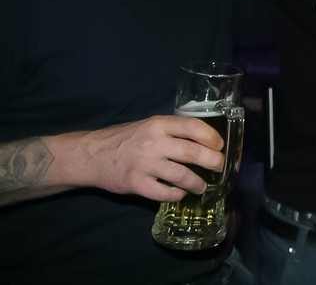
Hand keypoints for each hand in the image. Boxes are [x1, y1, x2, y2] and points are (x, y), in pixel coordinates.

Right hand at [78, 115, 224, 201]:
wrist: (92, 155)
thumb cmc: (126, 139)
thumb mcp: (149, 126)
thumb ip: (172, 131)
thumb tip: (204, 141)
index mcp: (158, 125)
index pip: (193, 127)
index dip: (211, 136)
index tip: (220, 145)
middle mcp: (153, 143)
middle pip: (193, 153)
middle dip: (213, 161)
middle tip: (219, 167)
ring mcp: (144, 165)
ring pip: (182, 176)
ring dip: (198, 183)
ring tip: (202, 186)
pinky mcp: (136, 184)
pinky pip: (165, 193)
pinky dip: (177, 195)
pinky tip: (179, 193)